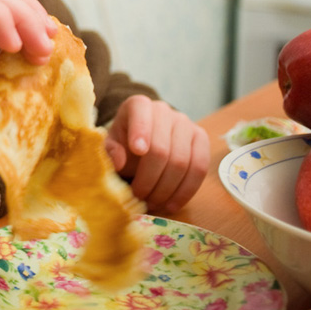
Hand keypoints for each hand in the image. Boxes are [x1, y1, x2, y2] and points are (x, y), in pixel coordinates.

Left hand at [103, 95, 208, 215]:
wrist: (143, 141)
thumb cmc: (123, 143)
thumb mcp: (110, 145)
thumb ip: (110, 151)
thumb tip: (119, 162)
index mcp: (138, 105)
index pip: (141, 112)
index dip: (141, 131)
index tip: (137, 150)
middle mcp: (164, 110)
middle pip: (162, 148)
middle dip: (149, 179)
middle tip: (139, 197)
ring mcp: (186, 124)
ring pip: (182, 161)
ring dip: (166, 189)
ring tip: (153, 203)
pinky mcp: (200, 139)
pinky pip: (200, 167)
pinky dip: (186, 190)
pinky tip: (172, 204)